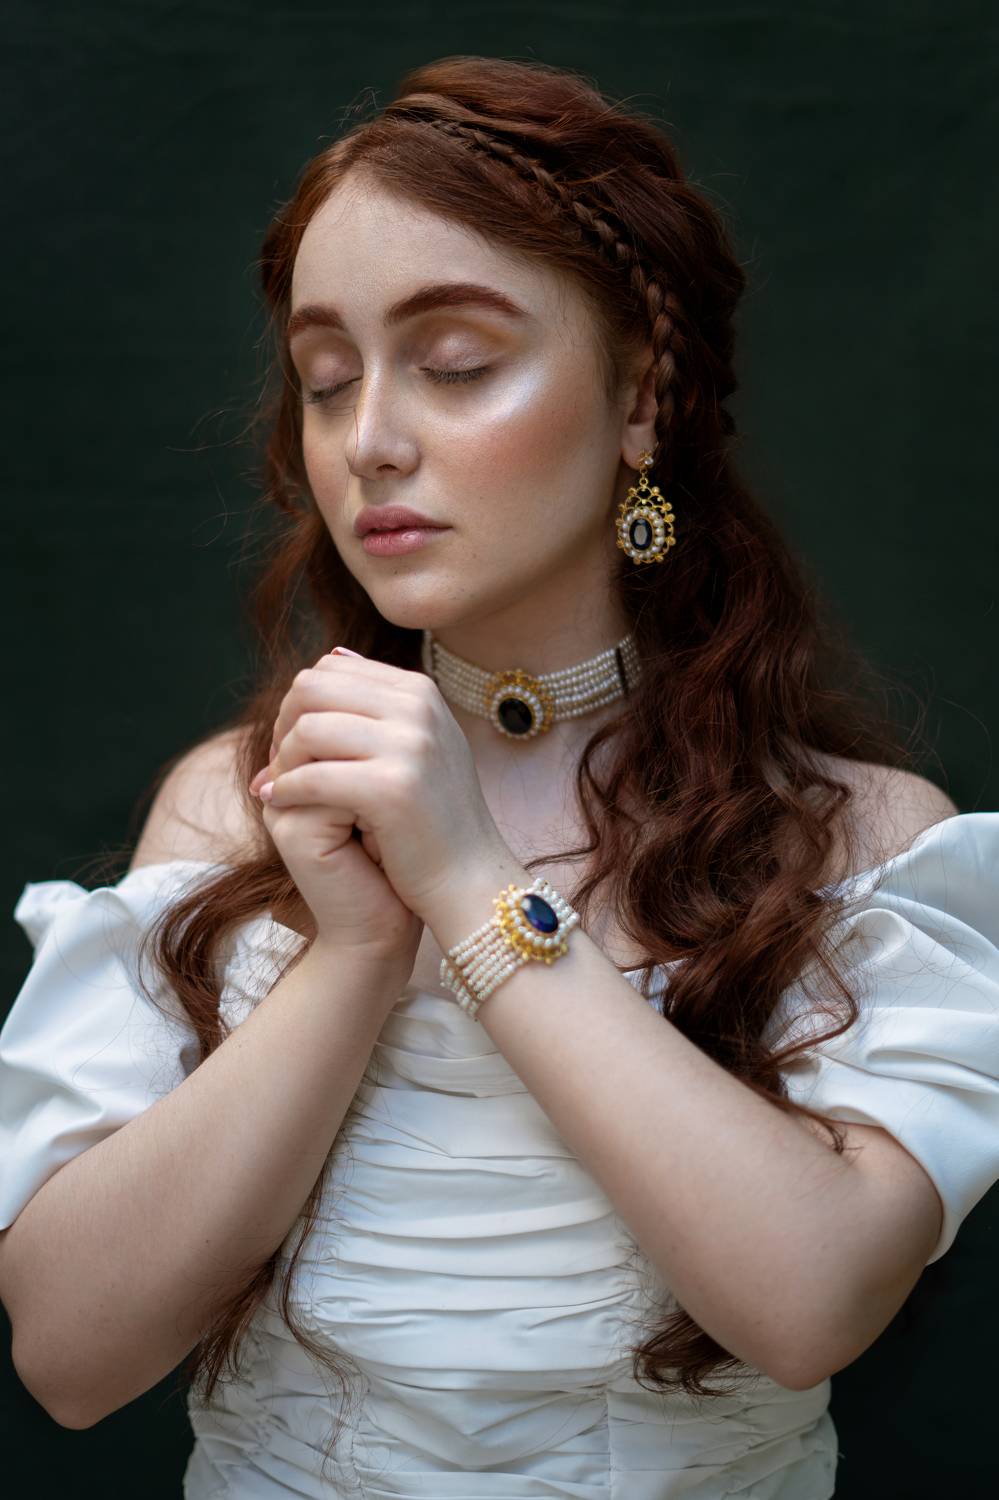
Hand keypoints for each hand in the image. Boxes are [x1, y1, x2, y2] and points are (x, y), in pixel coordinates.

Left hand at [250, 648, 515, 938]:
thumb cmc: (433, 819)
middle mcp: (419, 709)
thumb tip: (332, 653)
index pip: (331, 667)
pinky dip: (286, 790)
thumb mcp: (417, 744)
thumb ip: (380, 702)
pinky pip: (313, 777)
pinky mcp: (393, 788)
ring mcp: (410, 746)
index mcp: (420, 692)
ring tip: (277, 788)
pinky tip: (278, 804)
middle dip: (283, 724)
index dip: (298, 703)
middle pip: (312, 688)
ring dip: (281, 761)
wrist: (468, 880)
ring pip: (307, 729)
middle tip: (277, 765)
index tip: (291, 744)